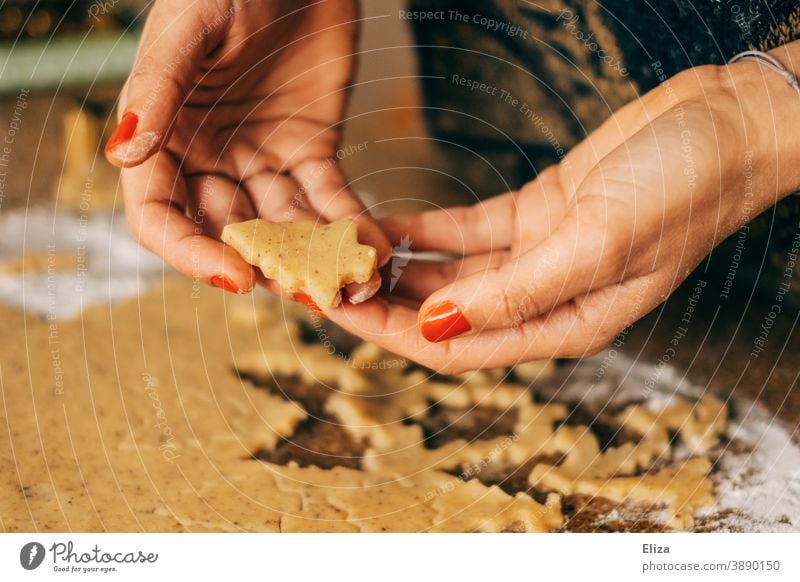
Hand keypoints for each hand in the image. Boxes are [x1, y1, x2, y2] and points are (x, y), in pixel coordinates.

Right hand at [107, 0, 388, 297]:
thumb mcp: (190, 27)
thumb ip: (158, 88)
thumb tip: (124, 153)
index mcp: (165, 136)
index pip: (161, 215)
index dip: (191, 254)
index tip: (235, 277)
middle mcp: (210, 159)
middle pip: (229, 231)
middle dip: (268, 266)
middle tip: (310, 291)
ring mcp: (262, 160)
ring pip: (285, 225)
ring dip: (317, 258)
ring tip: (353, 284)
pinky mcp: (311, 152)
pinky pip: (330, 199)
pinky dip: (352, 226)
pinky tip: (375, 251)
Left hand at [330, 56, 799, 372]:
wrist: (725, 127)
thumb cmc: (684, 190)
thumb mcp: (597, 244)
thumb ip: (515, 292)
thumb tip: (435, 325)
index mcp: (562, 323)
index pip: (457, 348)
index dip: (392, 334)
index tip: (339, 312)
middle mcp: (543, 298)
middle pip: (442, 315)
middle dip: (383, 302)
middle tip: (325, 281)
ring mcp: (537, 256)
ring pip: (448, 275)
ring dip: (397, 267)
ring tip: (344, 253)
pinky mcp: (535, 214)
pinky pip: (464, 232)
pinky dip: (425, 231)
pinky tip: (385, 225)